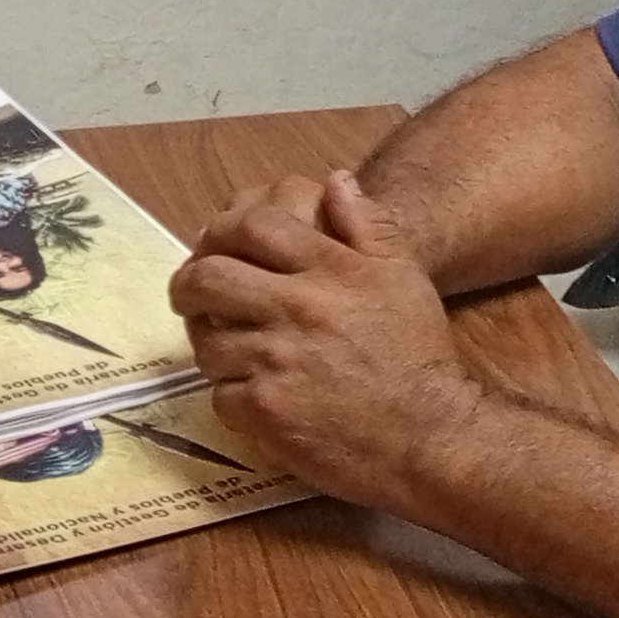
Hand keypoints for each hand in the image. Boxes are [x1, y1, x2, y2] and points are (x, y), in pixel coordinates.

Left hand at [168, 171, 491, 516]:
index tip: (213, 247)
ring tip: (226, 350)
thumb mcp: (404, 278)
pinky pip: (220, 395)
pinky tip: (253, 397)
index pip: (254, 227)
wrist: (430, 436)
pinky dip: (231, 397)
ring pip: (208, 341)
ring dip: (211, 345)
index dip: (222, 232)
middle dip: (188, 285)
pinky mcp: (267, 410)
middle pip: (210, 278)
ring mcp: (278, 360)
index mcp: (331, 269)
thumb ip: (370, 225)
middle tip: (189, 295)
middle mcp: (299, 307)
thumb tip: (334, 181)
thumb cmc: (417, 355)